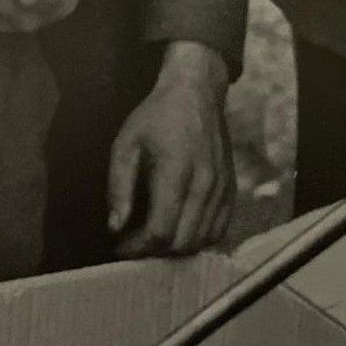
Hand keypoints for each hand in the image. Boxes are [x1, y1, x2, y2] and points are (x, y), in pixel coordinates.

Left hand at [108, 42, 235, 256]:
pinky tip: (178, 232)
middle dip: (153, 252)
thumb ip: (119, 188)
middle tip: (132, 245)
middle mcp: (205, 185)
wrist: (197, 92)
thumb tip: (115, 227)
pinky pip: (219, 230)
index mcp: (176, 173)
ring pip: (202, 241)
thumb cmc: (156, 116)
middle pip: (182, 242)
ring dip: (175, 249)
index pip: (160, 231)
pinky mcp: (231, 189)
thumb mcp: (125, 145)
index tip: (119, 247)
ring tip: (153, 240)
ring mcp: (222, 189)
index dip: (137, 248)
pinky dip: (198, 239)